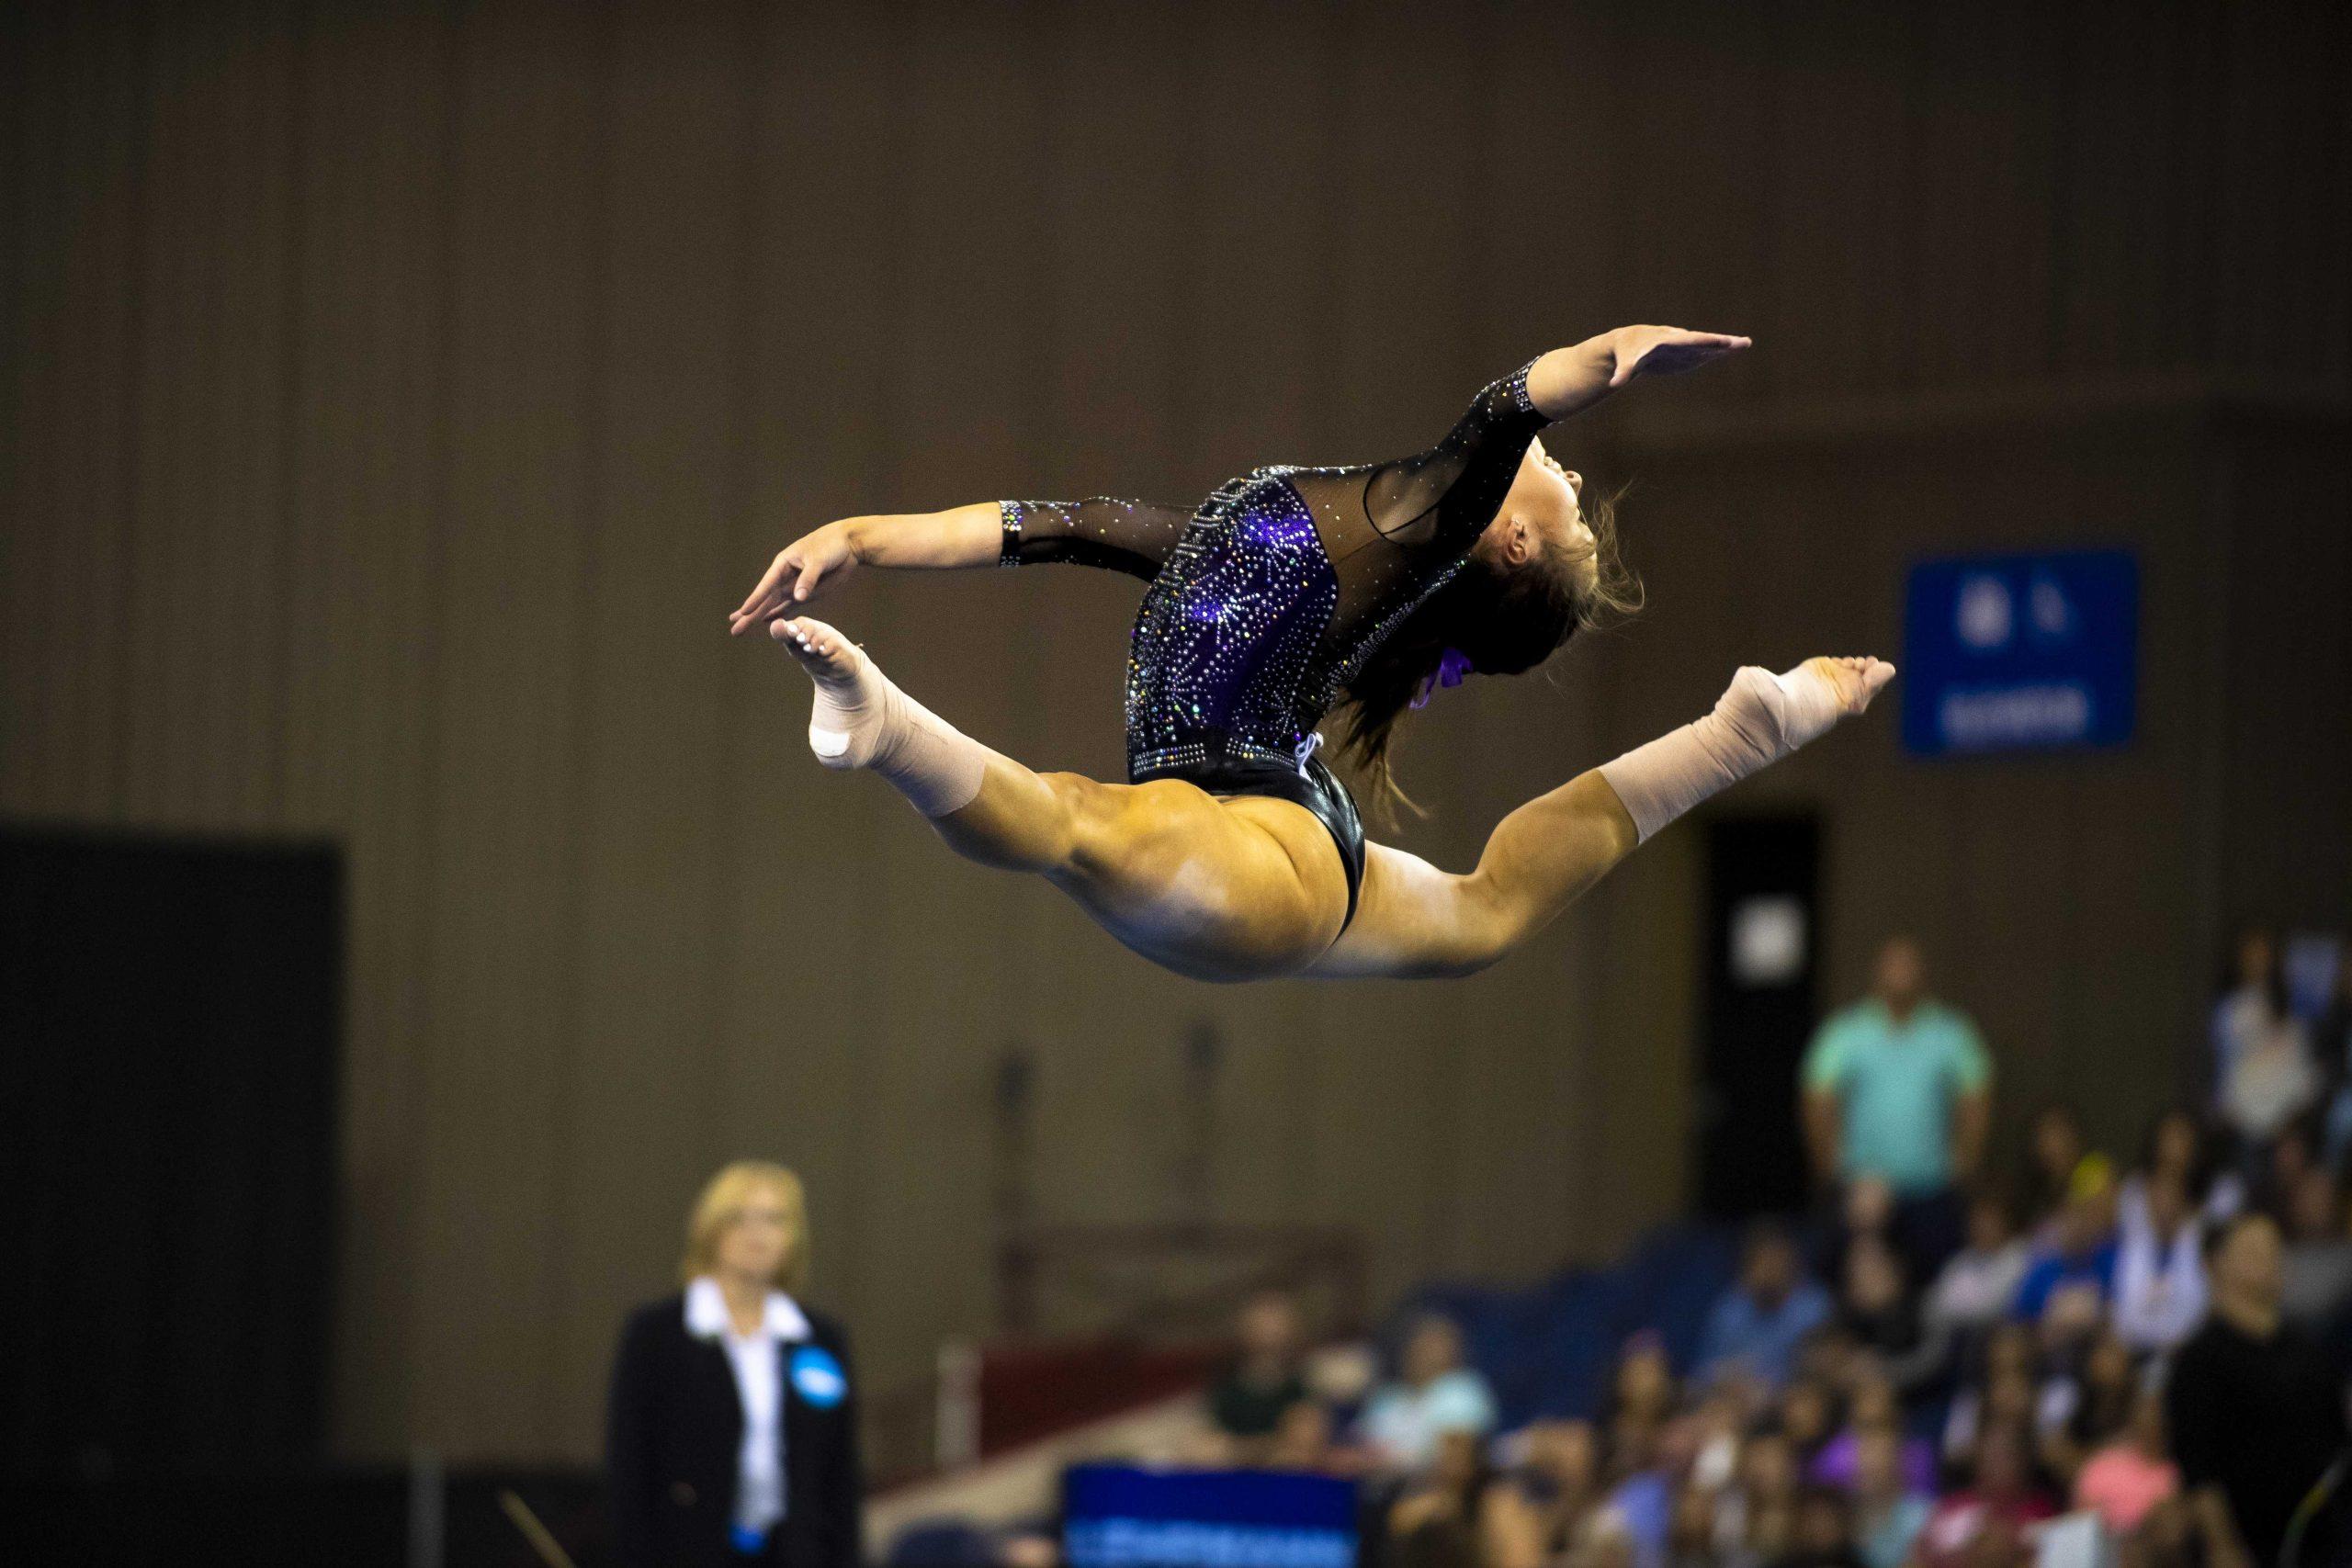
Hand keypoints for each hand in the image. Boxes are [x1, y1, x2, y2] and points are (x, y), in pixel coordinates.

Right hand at [729, 521, 858, 633]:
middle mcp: (785, 577)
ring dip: (759, 617)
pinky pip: (789, 606)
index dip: (755, 600)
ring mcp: (795, 586)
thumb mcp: (818, 559)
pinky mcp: (806, 593)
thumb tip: (797, 598)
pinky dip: (778, 614)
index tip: (744, 612)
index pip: (767, 585)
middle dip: (750, 615)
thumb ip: (808, 578)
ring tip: (741, 627)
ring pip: (773, 605)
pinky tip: (766, 621)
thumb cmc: (830, 545)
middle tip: (734, 630)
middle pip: (765, 600)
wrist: (847, 545)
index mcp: (783, 564)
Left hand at [1604, 324, 1750, 386]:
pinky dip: (1719, 352)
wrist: (1629, 344)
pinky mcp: (1686, 354)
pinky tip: (1733, 351)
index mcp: (1667, 341)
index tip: (1721, 341)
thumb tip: (1614, 383)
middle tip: (1743, 342)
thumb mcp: (1625, 361)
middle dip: (1721, 342)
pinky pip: (1705, 352)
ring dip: (1726, 346)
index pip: (1689, 341)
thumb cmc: (1627, 352)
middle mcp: (1680, 341)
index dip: (1705, 342)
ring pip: (1708, 346)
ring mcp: (1685, 347)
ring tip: (1746, 344)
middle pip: (1704, 341)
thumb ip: (1623, 372)